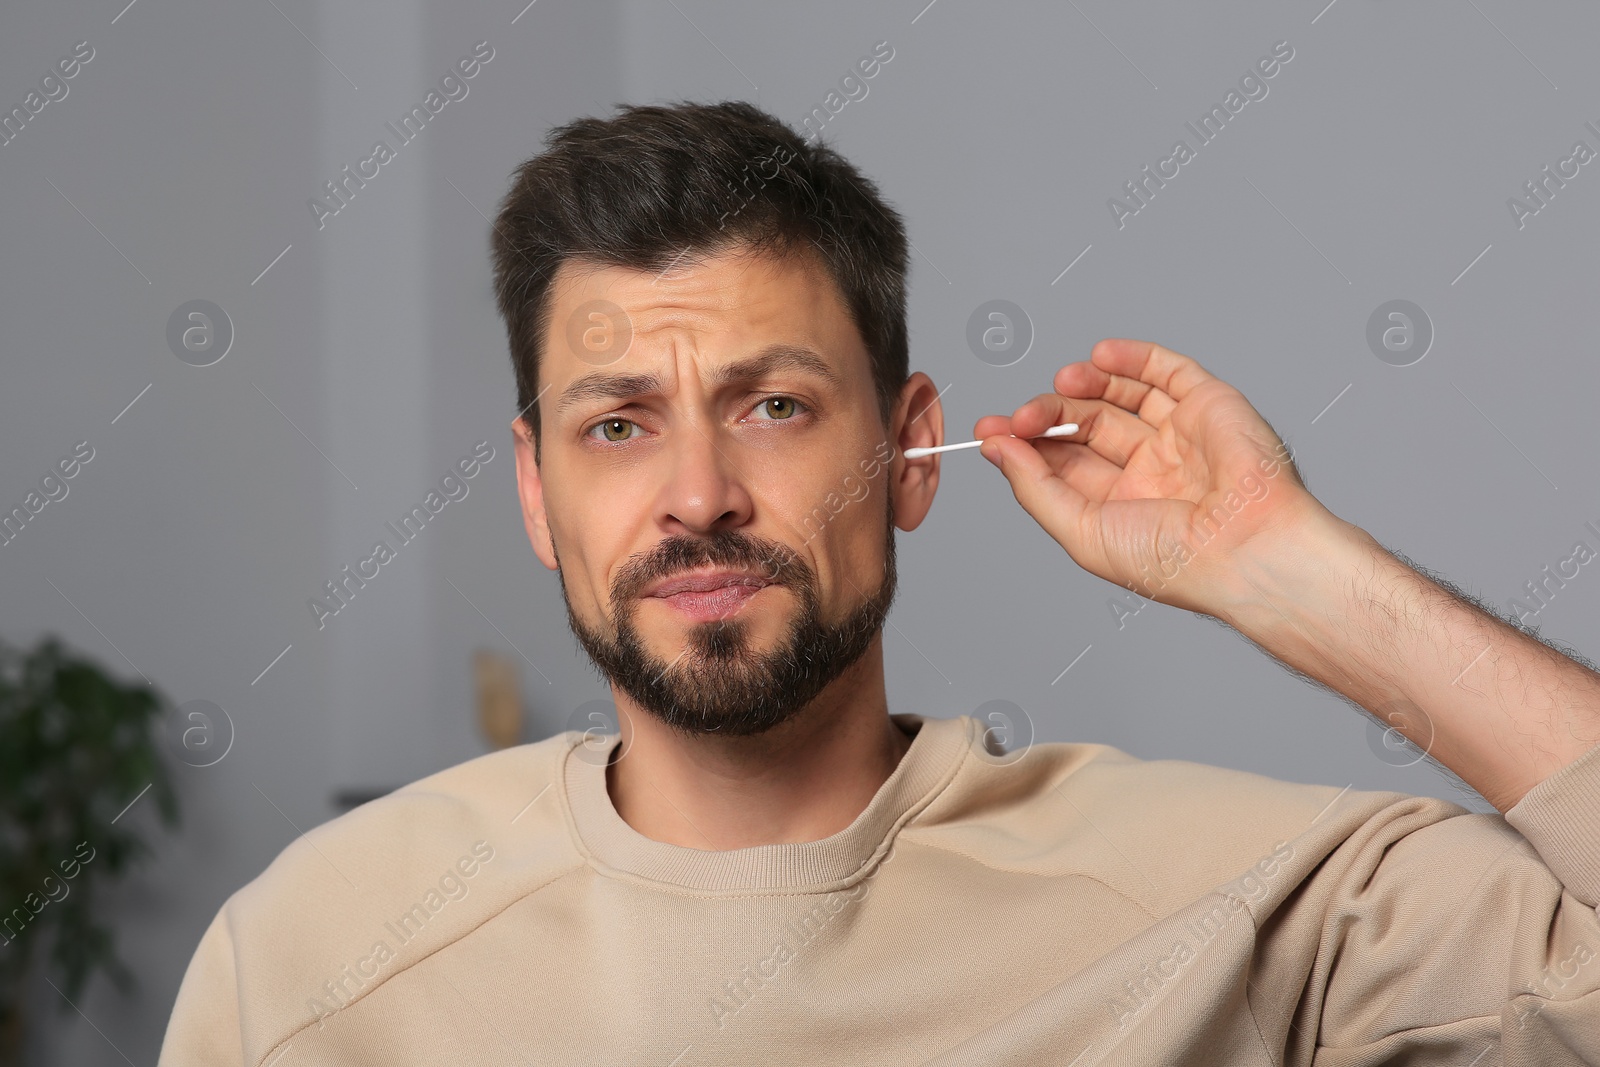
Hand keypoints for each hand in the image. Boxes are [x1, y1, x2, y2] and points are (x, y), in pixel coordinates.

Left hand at [974, 338, 1327, 617]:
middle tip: (1020, 416)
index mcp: (1121, 506)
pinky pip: (1166, 371)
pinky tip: (1100, 355)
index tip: (987, 431)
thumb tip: (996, 449)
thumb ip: (1035, 488)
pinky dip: (1132, 357)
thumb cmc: (1173, 559)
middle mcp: (1150, 470)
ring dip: (1083, 384)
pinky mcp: (1209, 405)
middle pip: (1085, 426)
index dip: (1024, 445)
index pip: (1062, 464)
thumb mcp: (1082, 531)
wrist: (1244, 548)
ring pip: (1121, 396)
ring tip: (1059, 383)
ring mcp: (1180, 436)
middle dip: (1046, 416)